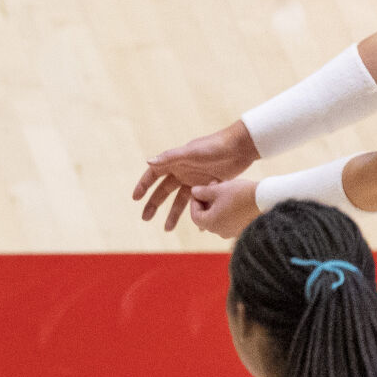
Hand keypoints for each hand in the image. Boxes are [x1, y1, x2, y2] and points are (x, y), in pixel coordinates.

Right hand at [133, 122, 258, 231]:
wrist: (240, 148)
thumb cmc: (215, 146)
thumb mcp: (192, 153)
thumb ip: (170, 158)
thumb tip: (148, 161)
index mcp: (176, 162)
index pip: (153, 174)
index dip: (143, 185)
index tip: (136, 198)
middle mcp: (183, 171)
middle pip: (163, 191)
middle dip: (154, 204)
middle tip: (145, 219)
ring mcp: (195, 180)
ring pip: (180, 201)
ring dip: (173, 214)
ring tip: (167, 230)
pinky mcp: (208, 186)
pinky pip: (198, 203)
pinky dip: (197, 214)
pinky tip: (196, 227)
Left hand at [188, 180, 260, 238]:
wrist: (267, 199)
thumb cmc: (241, 194)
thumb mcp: (218, 189)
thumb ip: (203, 192)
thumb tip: (194, 192)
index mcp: (211, 223)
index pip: (195, 216)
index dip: (194, 202)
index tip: (198, 190)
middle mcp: (220, 231)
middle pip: (206, 218)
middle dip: (206, 201)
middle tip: (212, 186)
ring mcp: (232, 232)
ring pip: (218, 218)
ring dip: (217, 204)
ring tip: (224, 189)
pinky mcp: (242, 230)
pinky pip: (229, 220)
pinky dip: (227, 210)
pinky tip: (234, 197)